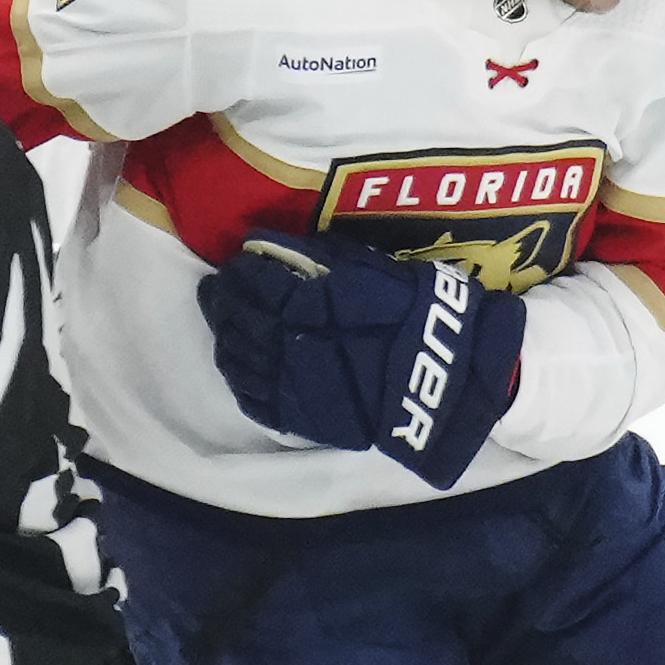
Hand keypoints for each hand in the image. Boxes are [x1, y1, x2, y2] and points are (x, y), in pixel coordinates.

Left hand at [197, 232, 525, 489]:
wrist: (448, 381)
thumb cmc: (417, 313)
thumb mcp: (371, 270)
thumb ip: (317, 259)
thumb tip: (268, 245)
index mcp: (305, 304)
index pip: (254, 283)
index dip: (240, 272)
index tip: (235, 263)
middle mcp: (287, 346)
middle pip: (238, 321)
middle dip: (222, 303)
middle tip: (216, 290)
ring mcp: (290, 386)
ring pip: (238, 361)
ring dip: (225, 339)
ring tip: (224, 323)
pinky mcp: (301, 418)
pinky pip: (255, 400)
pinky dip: (239, 380)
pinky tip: (239, 366)